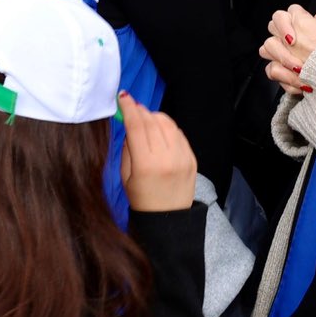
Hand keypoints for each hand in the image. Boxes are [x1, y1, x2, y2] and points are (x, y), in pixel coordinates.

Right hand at [118, 93, 195, 212]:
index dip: (128, 108)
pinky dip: (168, 128)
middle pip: (152, 122)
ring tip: (146, 121)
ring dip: (155, 117)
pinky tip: (160, 132)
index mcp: (146, 165)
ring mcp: (183, 158)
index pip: (136, 126)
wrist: (168, 219)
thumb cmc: (141, 199)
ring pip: (168, 124)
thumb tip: (130, 123)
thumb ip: (128, 147)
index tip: (123, 97)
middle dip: (140, 110)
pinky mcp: (192, 159)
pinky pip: (179, 134)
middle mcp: (167, 158)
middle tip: (132, 107)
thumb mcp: (125, 176)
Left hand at [259, 5, 315, 96]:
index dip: (301, 15)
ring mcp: (284, 56)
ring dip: (276, 48)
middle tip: (296, 35)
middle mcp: (289, 39)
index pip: (293, 10)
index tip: (309, 23)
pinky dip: (278, 69)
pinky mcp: (283, 74)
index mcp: (302, 23)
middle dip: (284, 28)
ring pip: (267, 46)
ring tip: (288, 52)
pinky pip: (271, 69)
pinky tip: (288, 69)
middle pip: (274, 25)